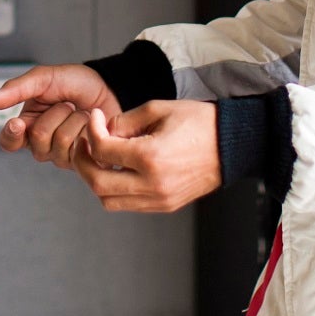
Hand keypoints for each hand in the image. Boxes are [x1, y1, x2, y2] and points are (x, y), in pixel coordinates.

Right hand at [0, 64, 122, 167]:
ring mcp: (62, 155)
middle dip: (55, 114)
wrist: (110, 87)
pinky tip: (91, 125)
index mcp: (28, 125)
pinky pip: (78, 150)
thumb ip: (16, 89)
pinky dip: (87, 130)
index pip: (9, 142)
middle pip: (37, 140)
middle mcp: (42, 144)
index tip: (18, 123)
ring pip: (58, 144)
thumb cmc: (76, 82)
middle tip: (67, 103)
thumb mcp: (44, 78)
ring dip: (73, 120)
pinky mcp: (83, 162)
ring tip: (81, 112)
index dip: (11, 135)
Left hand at [70, 101, 222, 212]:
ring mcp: (160, 199)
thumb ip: (124, 122)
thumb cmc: (199, 122)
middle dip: (82, 160)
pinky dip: (115, 189)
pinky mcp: (165, 206)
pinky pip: (128, 204)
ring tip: (99, 157)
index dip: (91, 130)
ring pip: (109, 200)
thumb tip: (102, 131)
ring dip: (96, 178)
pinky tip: (118, 168)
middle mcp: (153, 184)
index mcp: (150, 157)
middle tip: (84, 142)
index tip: (95, 117)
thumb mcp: (158, 109)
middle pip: (97, 183)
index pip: (102, 150)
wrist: (232, 145)